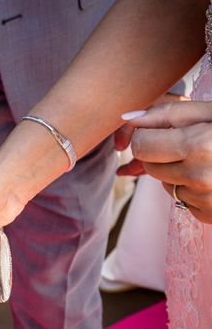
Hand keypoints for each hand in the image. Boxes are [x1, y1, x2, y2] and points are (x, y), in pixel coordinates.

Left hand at [117, 101, 211, 223]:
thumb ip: (169, 113)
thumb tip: (126, 117)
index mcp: (199, 145)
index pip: (142, 144)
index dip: (148, 135)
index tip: (162, 130)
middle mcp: (199, 177)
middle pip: (149, 166)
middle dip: (161, 153)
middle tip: (189, 142)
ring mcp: (205, 200)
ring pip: (165, 183)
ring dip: (177, 171)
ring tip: (209, 159)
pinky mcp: (208, 215)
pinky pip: (182, 199)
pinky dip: (191, 189)